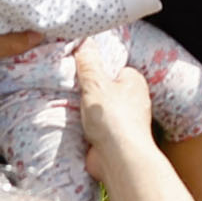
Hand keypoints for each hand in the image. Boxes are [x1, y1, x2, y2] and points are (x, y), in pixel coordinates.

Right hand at [75, 37, 152, 154]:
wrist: (118, 158)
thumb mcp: (96, 84)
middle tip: (69, 90)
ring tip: (68, 108)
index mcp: (133, 81)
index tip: (77, 69)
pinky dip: (82, 128)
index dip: (95, 69)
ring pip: (96, 110)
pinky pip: (92, 127)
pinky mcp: (111, 138)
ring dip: (82, 112)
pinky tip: (71, 125)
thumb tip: (85, 42)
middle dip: (87, 92)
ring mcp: (121, 120)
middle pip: (103, 90)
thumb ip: (89, 64)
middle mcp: (131, 100)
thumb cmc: (114, 118)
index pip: (112, 68)